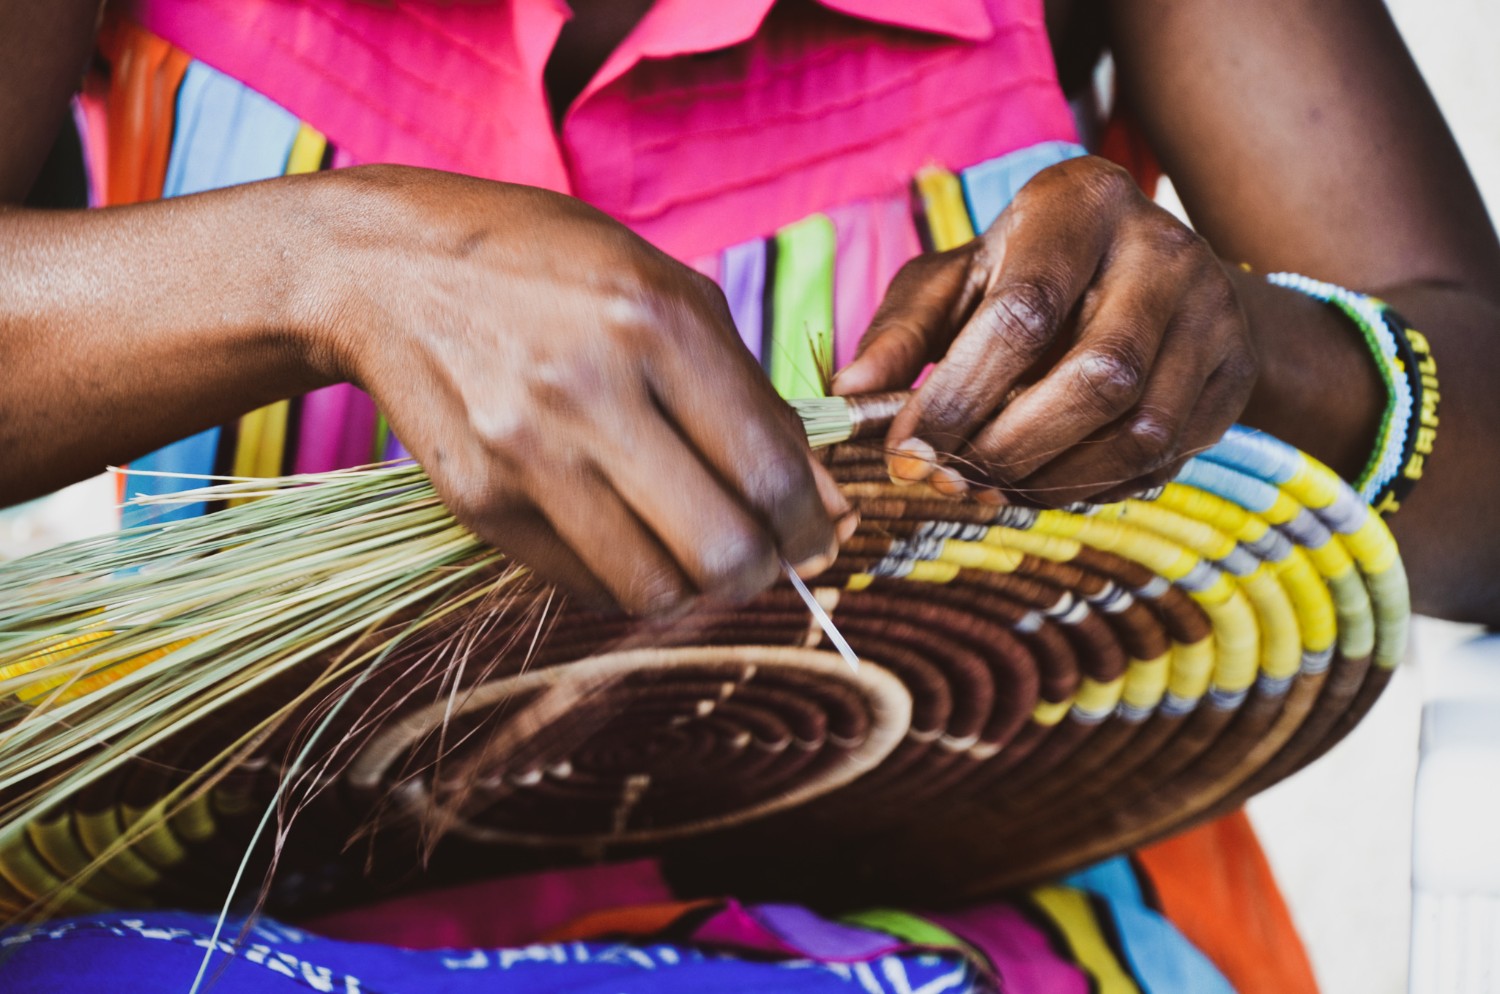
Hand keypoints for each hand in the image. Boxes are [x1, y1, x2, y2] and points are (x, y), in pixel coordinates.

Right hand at [301, 166, 848, 613]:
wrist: (389, 269)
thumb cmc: (550, 270)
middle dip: (763, 569)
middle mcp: (590, 391)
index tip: (818, 533)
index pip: (770, 472)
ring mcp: (526, 454)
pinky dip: (624, 578)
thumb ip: (754, 396)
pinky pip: (585, 587)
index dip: (815, 524)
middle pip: (721, 552)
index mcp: (656, 323)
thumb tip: (825, 504)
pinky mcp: (480, 502)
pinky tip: (624, 531)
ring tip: (691, 544)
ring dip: (692, 584)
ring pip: (654, 590)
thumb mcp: (668, 292)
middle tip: (761, 552)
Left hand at [832, 156, 1256, 505]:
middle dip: (1006, 448)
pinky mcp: (1233, 375)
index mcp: (1082, 203)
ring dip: (1050, 480)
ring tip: (987, 488)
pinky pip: (1164, 458)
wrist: (1154, 272)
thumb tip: (849, 391)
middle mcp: (1163, 250)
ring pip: (1138, 431)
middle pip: (1094, 378)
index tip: (908, 450)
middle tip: (946, 480)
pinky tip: (1040, 486)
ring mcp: (1212, 314)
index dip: (958, 395)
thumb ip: (904, 328)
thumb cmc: (1030, 273)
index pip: (1023, 312)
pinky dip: (1091, 489)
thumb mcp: (961, 278)